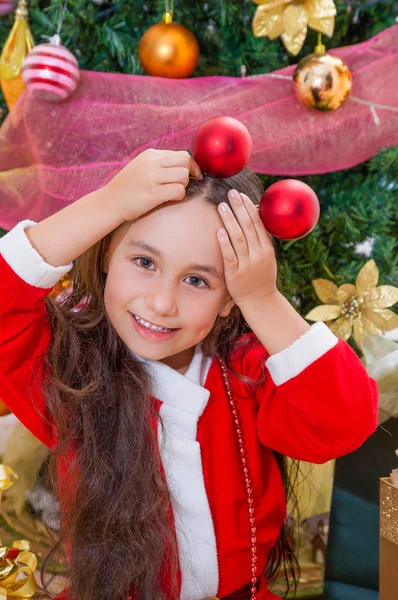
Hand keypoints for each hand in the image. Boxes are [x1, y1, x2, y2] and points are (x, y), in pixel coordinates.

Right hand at [104, 149, 202, 221]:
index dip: (190, 165)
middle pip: (185, 160)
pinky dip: (178, 196)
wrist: (110, 202)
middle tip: (184, 183)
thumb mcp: (141, 166)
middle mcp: (152, 163)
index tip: (192, 174)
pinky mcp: (154, 193)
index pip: (180, 154)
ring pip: (183, 176)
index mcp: (150, 155)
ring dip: (183, 185)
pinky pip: (179, 191)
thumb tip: (183, 165)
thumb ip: (159, 163)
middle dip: (190, 172)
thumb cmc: (127, 187)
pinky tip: (169, 198)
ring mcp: (152, 178)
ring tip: (172, 191)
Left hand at [217, 189, 276, 307]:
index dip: (249, 208)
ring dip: (230, 220)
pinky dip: (224, 243)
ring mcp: (246, 265)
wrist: (261, 301)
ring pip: (238, 238)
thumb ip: (261, 240)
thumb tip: (254, 218)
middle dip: (239, 208)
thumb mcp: (267, 258)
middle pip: (248, 227)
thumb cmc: (262, 277)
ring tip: (222, 206)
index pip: (258, 223)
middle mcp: (258, 255)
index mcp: (267, 249)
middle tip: (231, 193)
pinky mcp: (235, 274)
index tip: (241, 195)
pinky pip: (229, 256)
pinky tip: (219, 231)